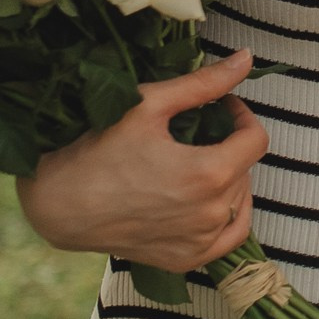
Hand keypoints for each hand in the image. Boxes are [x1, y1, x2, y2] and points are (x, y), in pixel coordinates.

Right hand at [18, 49, 266, 270]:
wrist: (62, 203)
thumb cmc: (101, 149)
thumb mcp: (150, 105)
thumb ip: (204, 84)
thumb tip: (246, 59)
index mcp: (209, 173)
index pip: (256, 139)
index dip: (241, 116)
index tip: (221, 107)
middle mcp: (211, 213)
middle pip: (246, 169)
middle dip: (229, 146)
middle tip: (199, 133)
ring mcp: (200, 242)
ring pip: (240, 201)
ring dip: (228, 179)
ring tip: (196, 164)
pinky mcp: (186, 260)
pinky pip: (229, 238)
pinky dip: (227, 217)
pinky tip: (207, 200)